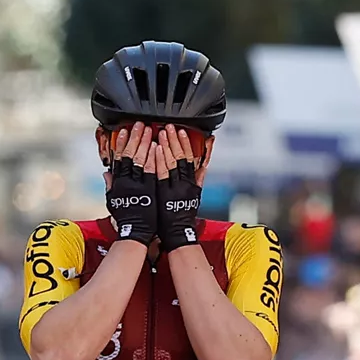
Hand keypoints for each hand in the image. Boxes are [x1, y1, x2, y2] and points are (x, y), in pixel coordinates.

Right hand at [104, 122, 158, 246]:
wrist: (137, 233)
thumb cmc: (127, 218)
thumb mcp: (113, 201)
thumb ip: (111, 185)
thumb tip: (106, 173)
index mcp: (119, 184)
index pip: (119, 159)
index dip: (121, 144)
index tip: (123, 131)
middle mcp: (129, 183)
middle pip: (132, 155)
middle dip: (135, 138)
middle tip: (139, 125)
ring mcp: (142, 186)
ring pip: (144, 160)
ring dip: (147, 144)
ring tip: (150, 130)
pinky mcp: (153, 191)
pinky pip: (155, 171)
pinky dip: (155, 159)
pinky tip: (158, 147)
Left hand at [155, 125, 210, 251]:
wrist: (178, 233)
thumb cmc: (183, 216)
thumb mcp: (196, 196)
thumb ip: (199, 179)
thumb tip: (204, 165)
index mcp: (192, 182)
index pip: (189, 158)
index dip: (185, 143)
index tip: (181, 131)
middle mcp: (184, 183)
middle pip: (180, 157)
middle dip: (174, 140)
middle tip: (170, 127)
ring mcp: (174, 188)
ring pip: (171, 163)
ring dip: (167, 146)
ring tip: (162, 133)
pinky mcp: (164, 194)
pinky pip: (162, 174)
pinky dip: (160, 161)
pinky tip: (156, 150)